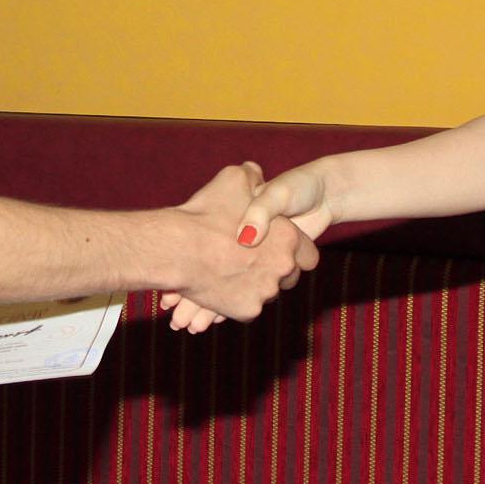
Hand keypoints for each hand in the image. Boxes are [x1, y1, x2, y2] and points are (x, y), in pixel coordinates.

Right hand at [160, 163, 317, 327]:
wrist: (178, 248)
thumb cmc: (207, 211)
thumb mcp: (234, 180)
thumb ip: (251, 176)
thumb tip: (255, 173)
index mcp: (287, 236)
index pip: (306, 255)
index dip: (290, 250)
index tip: (274, 248)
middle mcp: (283, 266)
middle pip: (285, 276)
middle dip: (270, 270)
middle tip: (248, 261)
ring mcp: (266, 291)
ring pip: (265, 292)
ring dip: (252, 286)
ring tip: (228, 274)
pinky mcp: (248, 310)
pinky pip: (247, 307)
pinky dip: (236, 301)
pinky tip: (219, 290)